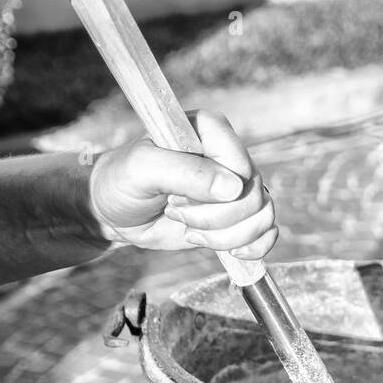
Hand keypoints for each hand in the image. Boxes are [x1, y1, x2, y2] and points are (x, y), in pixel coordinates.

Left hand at [87, 111, 278, 260]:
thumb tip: (234, 188)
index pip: (241, 167)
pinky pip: (268, 232)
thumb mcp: (143, 170)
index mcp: (211, 130)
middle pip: (254, 197)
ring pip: (263, 216)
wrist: (114, 211)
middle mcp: (229, 156)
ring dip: (227, 236)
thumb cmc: (122, 181)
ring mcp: (236, 188)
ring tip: (190, 232)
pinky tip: (230, 252)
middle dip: (214, 219)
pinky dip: (254, 248)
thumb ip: (186, 173)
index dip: (215, 193)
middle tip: (176, 214)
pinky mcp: (237, 216)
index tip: (176, 198)